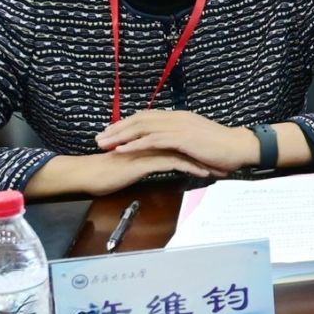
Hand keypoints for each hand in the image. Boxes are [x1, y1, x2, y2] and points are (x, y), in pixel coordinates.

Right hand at [25, 148, 214, 198]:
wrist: (88, 174)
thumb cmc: (106, 171)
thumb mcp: (132, 163)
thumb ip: (147, 159)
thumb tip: (161, 162)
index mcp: (150, 140)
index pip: (180, 141)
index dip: (198, 149)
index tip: (215, 157)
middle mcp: (153, 141)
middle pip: (187, 144)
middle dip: (207, 154)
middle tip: (225, 162)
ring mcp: (150, 150)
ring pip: (184, 153)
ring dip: (204, 161)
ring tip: (220, 170)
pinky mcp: (146, 161)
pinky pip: (174, 163)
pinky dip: (191, 168)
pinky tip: (204, 174)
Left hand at [96, 109, 259, 174]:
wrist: (240, 147)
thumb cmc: (222, 148)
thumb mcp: (197, 139)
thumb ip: (181, 139)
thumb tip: (168, 145)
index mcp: (179, 117)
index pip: (147, 116)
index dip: (126, 123)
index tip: (110, 132)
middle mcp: (176, 117)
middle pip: (140, 119)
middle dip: (117, 128)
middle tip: (98, 138)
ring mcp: (179, 126)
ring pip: (143, 128)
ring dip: (121, 136)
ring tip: (104, 144)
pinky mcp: (182, 138)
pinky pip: (153, 140)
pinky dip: (135, 144)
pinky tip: (122, 150)